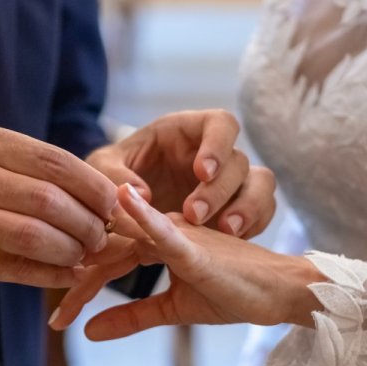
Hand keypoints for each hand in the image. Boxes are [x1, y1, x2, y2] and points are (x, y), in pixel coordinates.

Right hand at [0, 126, 116, 293]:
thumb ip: (34, 174)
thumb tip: (104, 195)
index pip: (56, 161)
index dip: (94, 188)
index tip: (114, 206)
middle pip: (49, 199)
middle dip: (87, 223)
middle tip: (102, 238)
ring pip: (34, 234)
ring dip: (70, 251)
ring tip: (84, 257)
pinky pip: (13, 267)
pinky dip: (48, 274)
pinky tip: (67, 276)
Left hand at [50, 184, 323, 339]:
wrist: (279, 294)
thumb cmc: (234, 293)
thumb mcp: (173, 310)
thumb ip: (133, 316)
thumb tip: (89, 331)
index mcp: (156, 241)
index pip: (108, 259)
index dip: (80, 287)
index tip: (59, 320)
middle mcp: (162, 231)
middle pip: (107, 250)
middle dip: (77, 284)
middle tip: (55, 321)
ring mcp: (178, 234)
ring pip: (125, 242)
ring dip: (93, 264)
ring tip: (65, 294)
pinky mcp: (195, 245)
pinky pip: (163, 231)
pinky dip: (141, 219)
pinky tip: (120, 206)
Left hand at [86, 110, 275, 237]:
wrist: (123, 208)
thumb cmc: (114, 176)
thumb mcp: (103, 169)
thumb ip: (114, 175)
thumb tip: (142, 196)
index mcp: (187, 132)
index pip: (220, 124)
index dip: (217, 145)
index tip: (201, 172)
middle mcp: (215, 154)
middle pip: (239, 161)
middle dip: (219, 189)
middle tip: (193, 215)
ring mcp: (231, 182)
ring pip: (260, 184)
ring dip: (247, 207)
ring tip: (224, 232)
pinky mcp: (237, 208)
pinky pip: (262, 212)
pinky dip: (254, 225)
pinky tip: (230, 242)